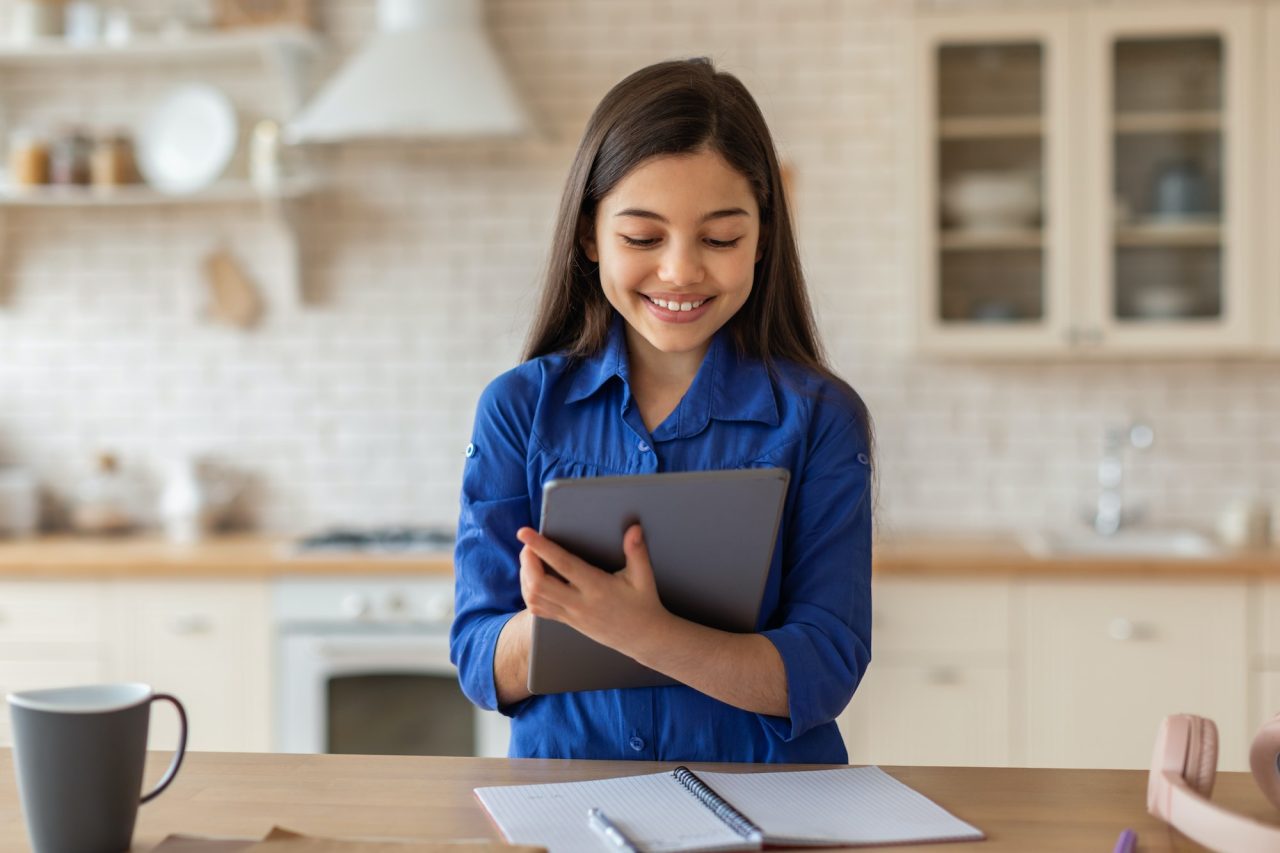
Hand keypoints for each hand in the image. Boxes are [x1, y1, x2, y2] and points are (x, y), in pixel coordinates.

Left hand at [515, 524, 672, 657]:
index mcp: (597, 588)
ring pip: (534, 599)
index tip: (525, 533)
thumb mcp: (643, 577)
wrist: (643, 638)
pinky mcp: (568, 622)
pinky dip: (529, 593)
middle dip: (527, 562)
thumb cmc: (643, 605)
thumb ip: (637, 551)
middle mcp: (580, 603)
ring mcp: (571, 615)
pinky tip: (532, 580)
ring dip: (525, 577)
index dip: (541, 547)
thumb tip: (634, 529)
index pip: (563, 565)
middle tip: (528, 545)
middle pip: (539, 585)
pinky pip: (539, 610)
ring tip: (529, 559)